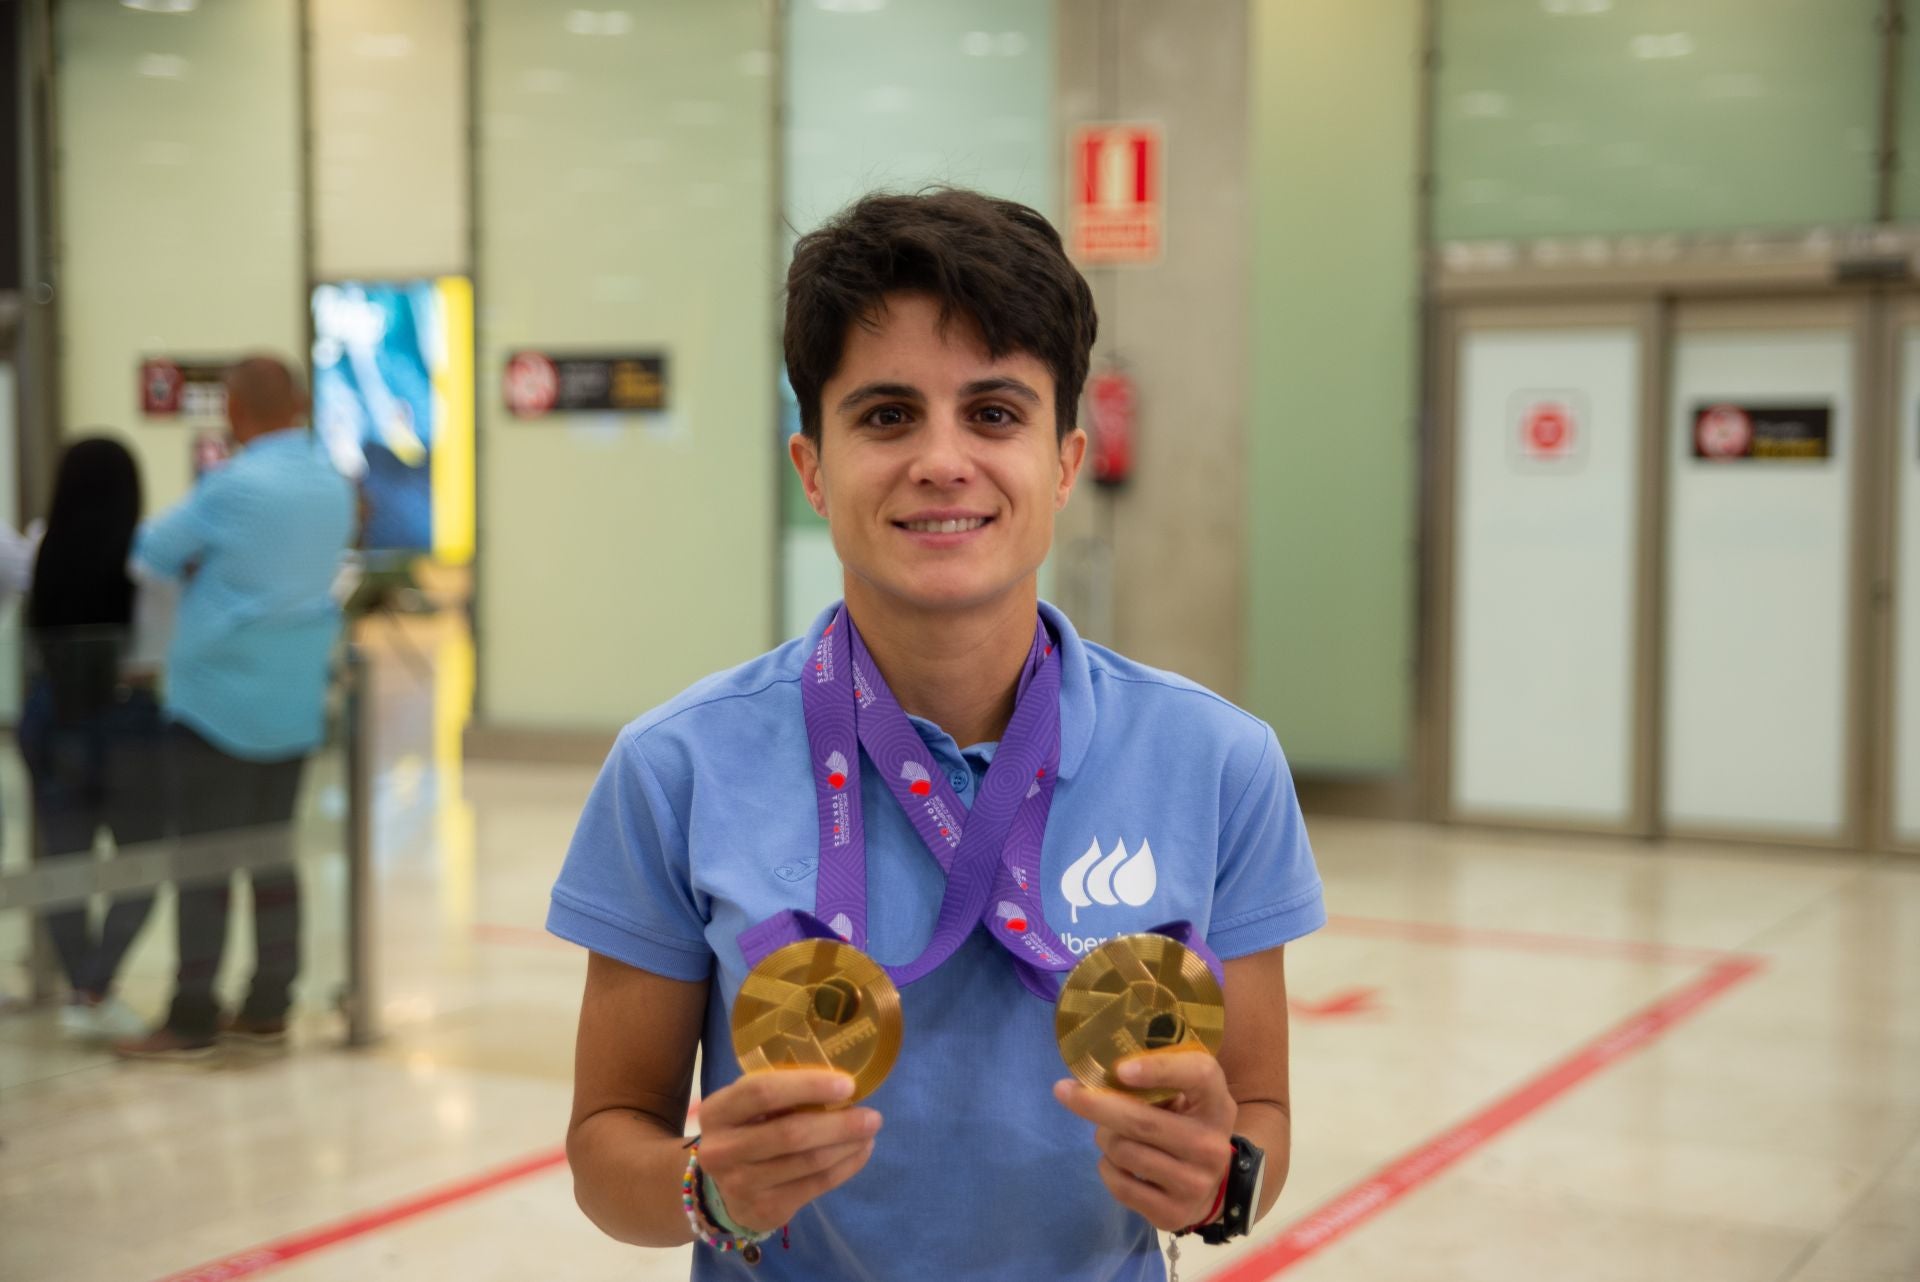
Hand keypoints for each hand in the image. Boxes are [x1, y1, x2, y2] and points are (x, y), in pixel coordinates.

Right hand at [693, 1070, 881, 1232]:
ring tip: (870, 1132)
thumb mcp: (747, 1108)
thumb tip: (841, 1083)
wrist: (723, 1191)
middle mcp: (722, 1150)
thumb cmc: (747, 1131)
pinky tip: (860, 1152)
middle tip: (873, 1116)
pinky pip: (816, 1185)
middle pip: (790, 1133)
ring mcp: (742, 1184)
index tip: (848, 1084)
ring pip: (808, 1162)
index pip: (762, 1092)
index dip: (807, 1086)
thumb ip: (780, 1094)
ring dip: (847, 1145)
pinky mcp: (766, 1209)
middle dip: (838, 1124)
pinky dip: (846, 1167)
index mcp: (717, 1111)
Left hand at [1053, 1052, 1236, 1230]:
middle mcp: (1211, 1146)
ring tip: (1110, 1135)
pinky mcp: (1173, 1214)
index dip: (1159, 1069)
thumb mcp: (1188, 1097)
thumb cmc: (1187, 1126)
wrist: (1210, 1187)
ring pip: (1124, 1151)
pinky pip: (1119, 1185)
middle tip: (1064, 1090)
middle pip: (1142, 1121)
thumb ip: (1159, 1078)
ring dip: (1104, 1138)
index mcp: (1217, 1105)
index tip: (1120, 1068)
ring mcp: (1195, 1184)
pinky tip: (1117, 1163)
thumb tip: (1099, 1069)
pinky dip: (1107, 1168)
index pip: (1199, 1075)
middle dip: (1095, 1104)